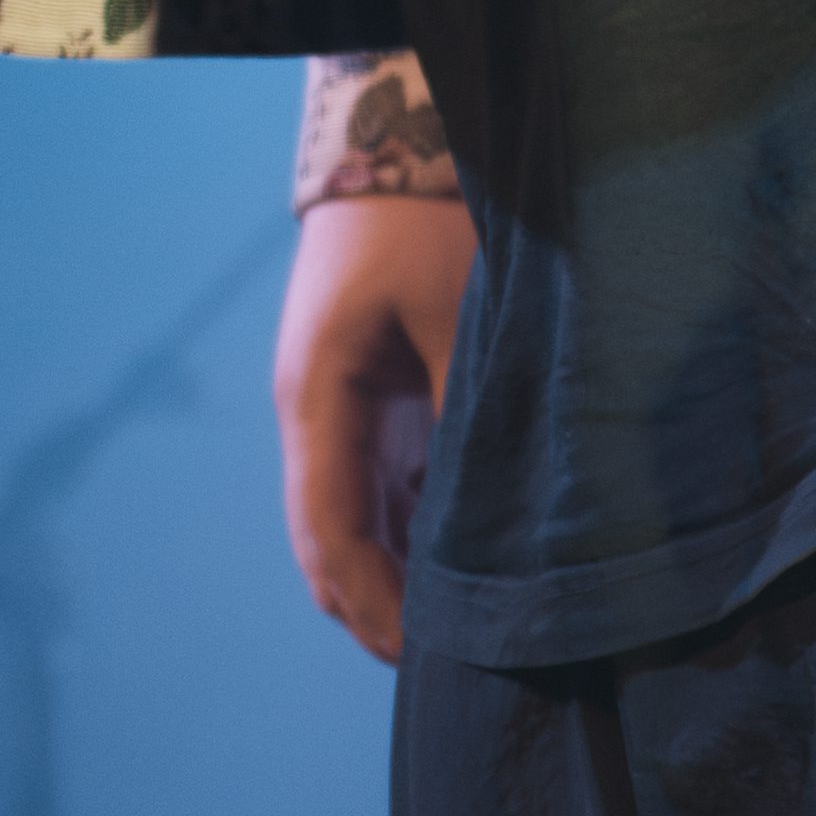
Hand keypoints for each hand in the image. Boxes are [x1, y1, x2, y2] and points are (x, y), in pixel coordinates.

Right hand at [276, 190, 473, 664]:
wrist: (396, 146)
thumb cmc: (428, 224)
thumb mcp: (460, 321)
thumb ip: (473, 418)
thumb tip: (503, 522)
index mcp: (318, 400)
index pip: (330, 532)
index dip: (374, 602)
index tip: (424, 653)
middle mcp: (313, 419)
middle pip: (328, 547)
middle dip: (377, 611)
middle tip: (447, 668)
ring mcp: (335, 415)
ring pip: (351, 528)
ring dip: (392, 582)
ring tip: (459, 635)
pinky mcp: (367, 405)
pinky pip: (378, 496)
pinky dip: (410, 543)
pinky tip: (461, 574)